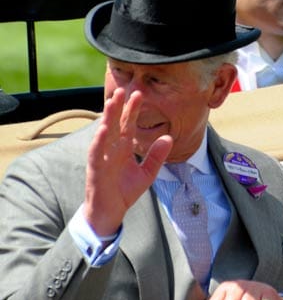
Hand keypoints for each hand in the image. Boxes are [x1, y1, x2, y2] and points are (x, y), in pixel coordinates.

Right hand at [84, 88, 171, 235]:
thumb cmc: (125, 190)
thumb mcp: (148, 173)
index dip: (133, 110)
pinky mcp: (96, 168)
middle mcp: (111, 148)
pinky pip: (96, 152)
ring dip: (108, 117)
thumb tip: (169, 138)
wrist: (111, 211)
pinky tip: (103, 128)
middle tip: (124, 89)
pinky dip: (99, 140)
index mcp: (123, 148)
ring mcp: (103, 157)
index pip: (128, 124)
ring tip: (112, 101)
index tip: (140, 94)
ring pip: (104, 133)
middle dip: (119, 107)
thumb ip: (157, 156)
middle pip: (116, 124)